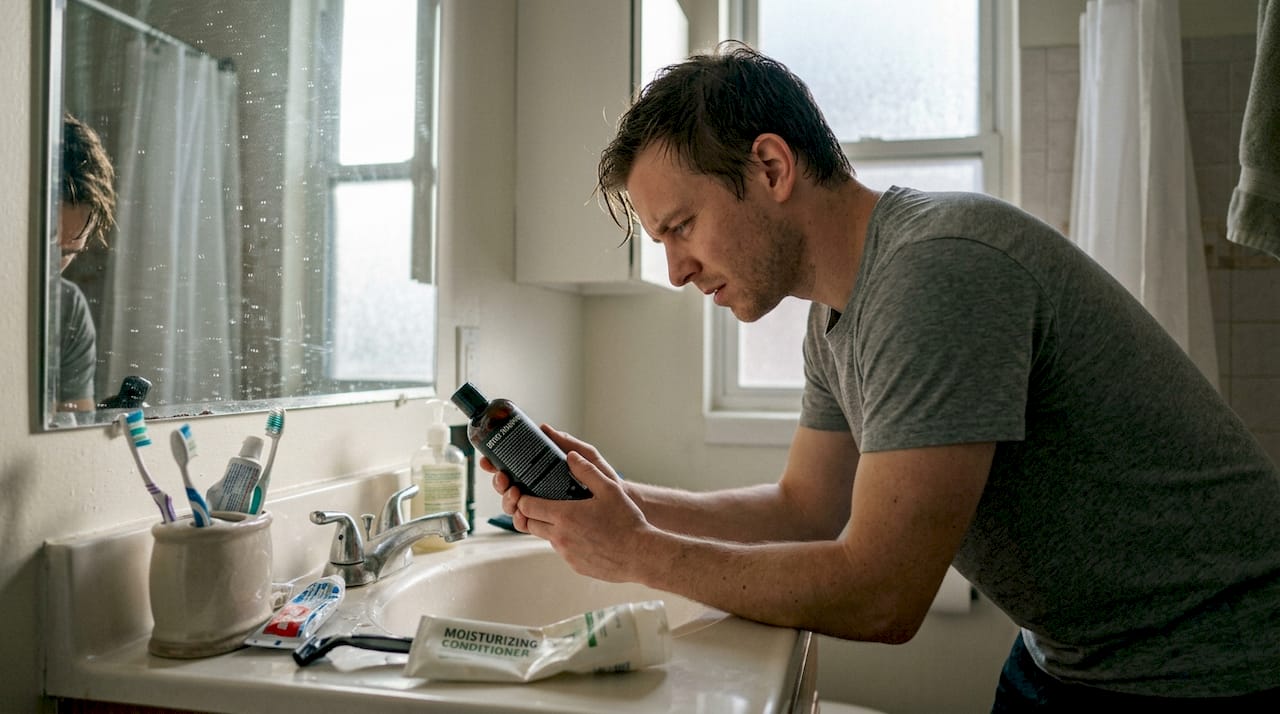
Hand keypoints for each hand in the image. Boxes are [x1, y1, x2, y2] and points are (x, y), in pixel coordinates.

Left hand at [484, 425, 650, 582]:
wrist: (640, 555)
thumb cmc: (626, 521)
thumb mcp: (609, 489)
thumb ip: (586, 470)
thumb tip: (570, 456)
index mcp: (564, 515)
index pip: (526, 507)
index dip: (523, 499)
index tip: (527, 492)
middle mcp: (560, 536)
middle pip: (528, 524)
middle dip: (530, 513)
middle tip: (541, 502)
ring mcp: (566, 553)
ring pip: (545, 537)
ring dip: (549, 526)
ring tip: (567, 517)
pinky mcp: (574, 565)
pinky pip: (562, 551)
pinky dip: (566, 541)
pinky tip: (584, 533)